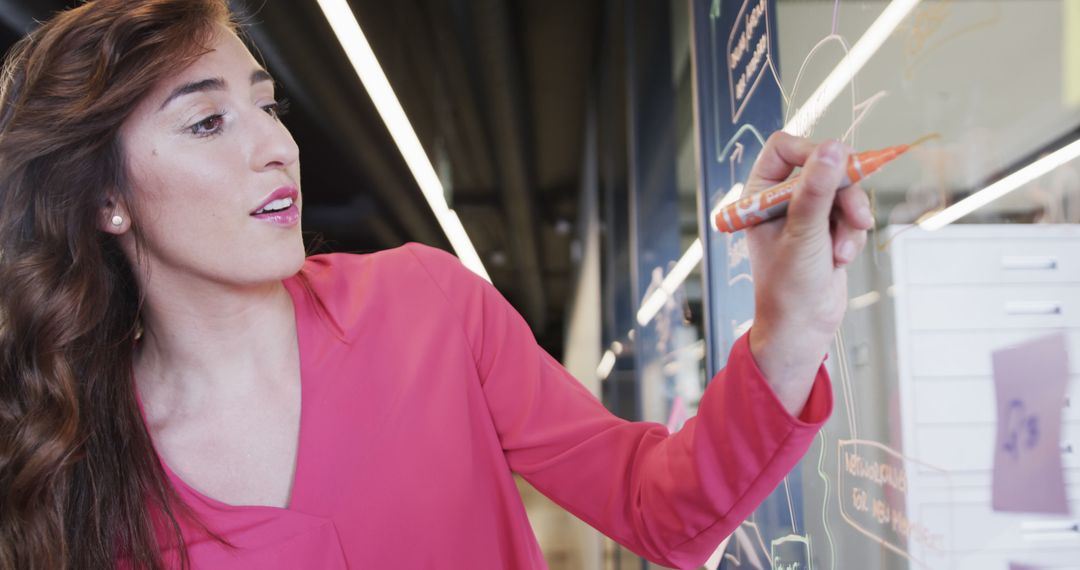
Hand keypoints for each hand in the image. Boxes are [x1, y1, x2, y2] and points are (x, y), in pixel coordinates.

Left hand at [745, 133, 872, 414]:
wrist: (802, 328)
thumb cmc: (788, 287)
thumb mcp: (804, 235)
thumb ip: (817, 191)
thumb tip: (833, 148)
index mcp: (759, 194)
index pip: (785, 148)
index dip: (813, 152)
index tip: (836, 168)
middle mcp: (780, 199)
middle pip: (824, 167)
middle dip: (844, 194)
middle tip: (857, 216)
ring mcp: (805, 213)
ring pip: (843, 192)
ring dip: (849, 222)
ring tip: (840, 254)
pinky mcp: (826, 228)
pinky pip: (851, 214)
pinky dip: (852, 235)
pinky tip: (840, 260)